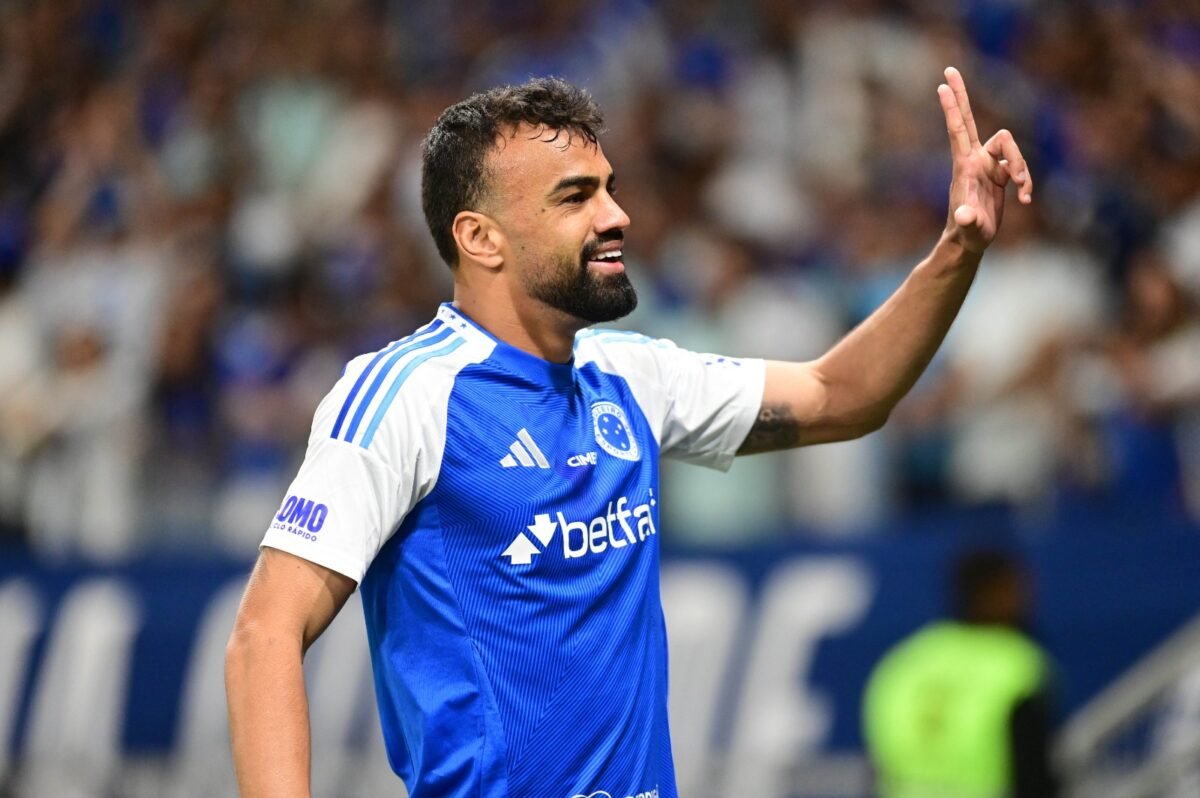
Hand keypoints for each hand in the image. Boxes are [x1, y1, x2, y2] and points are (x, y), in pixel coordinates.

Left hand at [937, 66, 1032, 253]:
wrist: (970, 243)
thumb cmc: (968, 236)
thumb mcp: (970, 230)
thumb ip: (969, 221)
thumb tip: (966, 215)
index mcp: (965, 167)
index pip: (959, 131)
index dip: (953, 108)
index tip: (941, 85)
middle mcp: (975, 161)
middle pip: (970, 120)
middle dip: (961, 96)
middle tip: (949, 70)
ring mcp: (987, 166)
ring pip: (1011, 148)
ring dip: (1023, 167)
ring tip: (1024, 192)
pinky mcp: (999, 175)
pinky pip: (1018, 167)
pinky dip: (1026, 181)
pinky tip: (1026, 200)